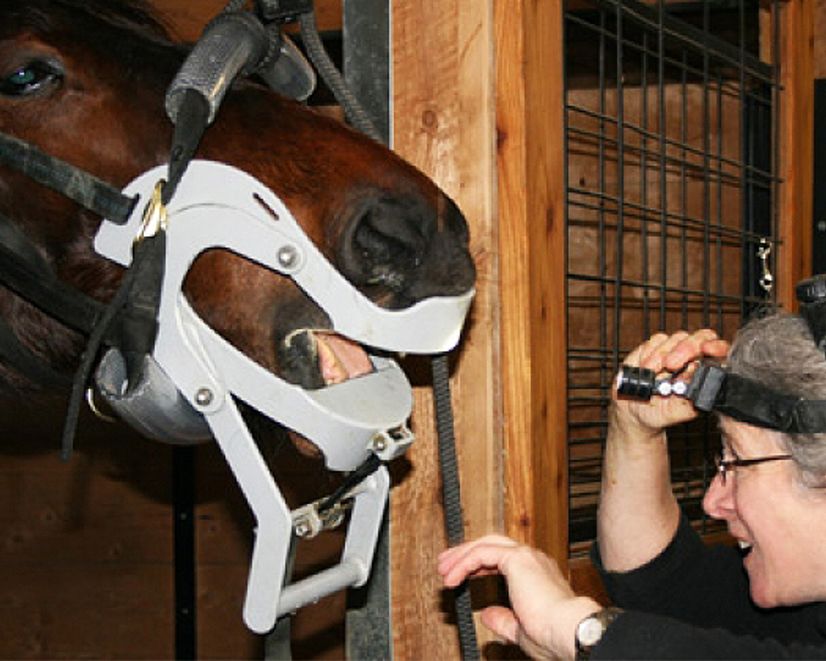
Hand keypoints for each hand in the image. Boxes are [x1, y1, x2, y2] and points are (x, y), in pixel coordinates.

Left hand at [438, 535, 599, 659]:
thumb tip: (487, 615)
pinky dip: (464, 563)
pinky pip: (482, 553)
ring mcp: (526, 556)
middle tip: (445, 565)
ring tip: (444, 571)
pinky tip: (452, 578)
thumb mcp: (521, 630)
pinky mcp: (516, 558)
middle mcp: (532, 560)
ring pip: (485, 544)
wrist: (569, 631)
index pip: (501, 558)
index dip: (477, 565)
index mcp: (536, 574)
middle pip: (491, 545)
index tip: (459, 575)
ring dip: (461, 556)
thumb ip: (504, 620)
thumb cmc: (553, 636)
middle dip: (465, 553)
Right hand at [613, 329, 729, 438]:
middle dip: (685, 349)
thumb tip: (696, 384)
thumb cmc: (660, 412)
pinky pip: (656, 340)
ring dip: (661, 355)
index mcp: (705, 372)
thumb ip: (690, 401)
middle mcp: (692, 358)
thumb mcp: (676, 413)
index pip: (720, 351)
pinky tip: (646, 368)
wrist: (636, 410)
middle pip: (699, 338)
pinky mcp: (654, 346)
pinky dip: (649, 353)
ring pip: (676, 338)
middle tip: (671, 364)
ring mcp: (674, 349)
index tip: (707, 350)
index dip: (716, 346)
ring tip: (652, 373)